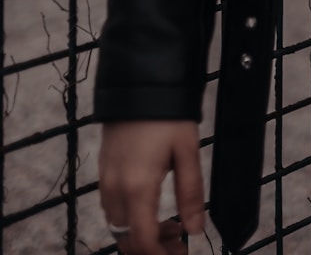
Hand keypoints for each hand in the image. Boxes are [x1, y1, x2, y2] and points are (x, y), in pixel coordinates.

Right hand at [99, 120, 204, 254]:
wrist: (139, 82)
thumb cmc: (168, 115)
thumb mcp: (188, 151)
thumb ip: (191, 193)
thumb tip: (196, 230)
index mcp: (137, 188)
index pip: (142, 241)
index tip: (181, 254)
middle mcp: (115, 190)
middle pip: (127, 239)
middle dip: (153, 248)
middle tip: (180, 243)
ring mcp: (105, 180)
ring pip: (118, 225)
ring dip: (142, 234)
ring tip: (173, 225)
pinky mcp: (104, 170)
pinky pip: (113, 208)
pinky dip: (132, 218)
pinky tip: (153, 209)